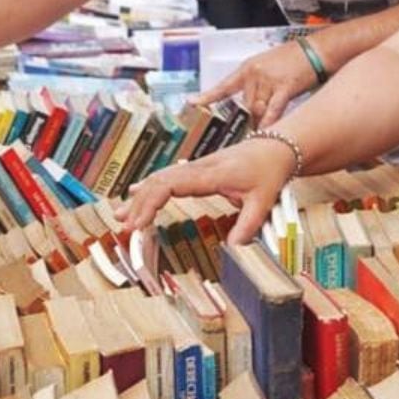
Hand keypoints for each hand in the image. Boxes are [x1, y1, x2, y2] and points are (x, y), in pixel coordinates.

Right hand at [119, 137, 295, 244]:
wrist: (277, 147)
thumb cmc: (270, 171)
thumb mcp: (263, 201)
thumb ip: (247, 226)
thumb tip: (232, 251)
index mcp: (211, 174)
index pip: (171, 185)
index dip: (150, 202)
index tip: (139, 223)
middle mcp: (199, 168)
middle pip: (159, 182)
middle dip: (139, 204)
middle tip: (126, 228)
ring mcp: (196, 167)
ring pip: (160, 178)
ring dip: (140, 197)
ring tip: (121, 216)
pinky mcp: (197, 169)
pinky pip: (168, 176)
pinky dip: (150, 187)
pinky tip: (133, 193)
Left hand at [199, 40, 318, 127]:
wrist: (315, 51)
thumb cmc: (293, 60)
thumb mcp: (267, 67)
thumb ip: (256, 86)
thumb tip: (250, 109)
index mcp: (247, 68)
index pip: (223, 86)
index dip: (206, 96)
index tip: (191, 104)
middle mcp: (254, 74)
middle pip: (243, 105)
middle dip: (244, 121)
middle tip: (242, 134)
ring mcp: (269, 80)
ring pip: (256, 110)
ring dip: (258, 124)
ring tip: (259, 135)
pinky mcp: (285, 87)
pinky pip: (273, 110)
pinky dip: (269, 123)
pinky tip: (266, 132)